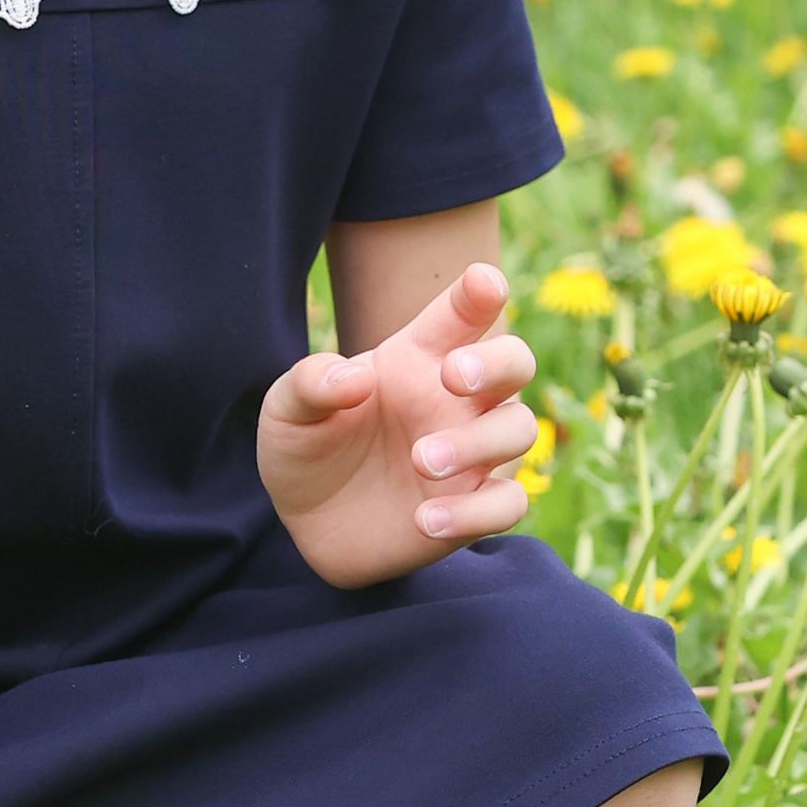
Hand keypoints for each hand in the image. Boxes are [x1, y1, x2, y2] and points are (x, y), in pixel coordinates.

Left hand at [259, 260, 537, 588]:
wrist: (306, 523)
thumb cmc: (306, 448)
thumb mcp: (286, 411)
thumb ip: (310, 384)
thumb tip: (354, 377)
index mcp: (417, 357)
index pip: (462, 314)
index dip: (480, 292)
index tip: (484, 282)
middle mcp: (456, 399)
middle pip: (515, 361)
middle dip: (497, 362)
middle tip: (450, 376)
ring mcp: (472, 453)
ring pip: (520, 428)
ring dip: (479, 442)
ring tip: (421, 461)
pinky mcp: (473, 506)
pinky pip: (509, 504)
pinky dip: (475, 511)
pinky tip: (424, 519)